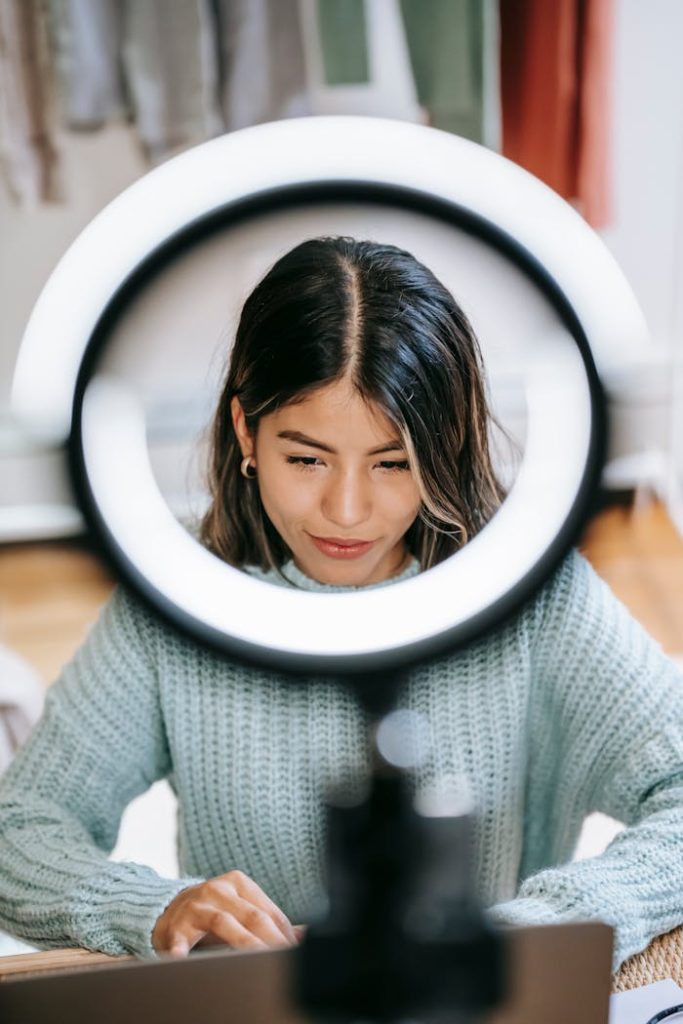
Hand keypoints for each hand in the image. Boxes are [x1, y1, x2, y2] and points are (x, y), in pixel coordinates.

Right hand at [152, 870, 297, 956]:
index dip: (284, 932)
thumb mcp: (240, 908)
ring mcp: (196, 906)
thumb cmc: (213, 912)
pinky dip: (181, 949)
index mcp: (238, 882)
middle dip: (271, 940)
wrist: (168, 910)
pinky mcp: (175, 925)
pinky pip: (180, 938)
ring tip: (257, 959)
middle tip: (284, 958)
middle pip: (252, 915)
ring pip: (224, 923)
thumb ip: (268, 921)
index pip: (268, 909)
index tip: (295, 951)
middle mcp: (218, 889)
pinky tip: (182, 957)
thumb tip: (302, 936)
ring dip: (243, 944)